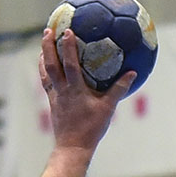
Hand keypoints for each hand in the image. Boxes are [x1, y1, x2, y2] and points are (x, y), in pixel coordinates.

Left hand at [39, 28, 135, 150]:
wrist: (73, 147)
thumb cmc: (92, 129)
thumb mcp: (108, 108)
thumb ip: (119, 89)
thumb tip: (132, 73)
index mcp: (75, 89)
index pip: (70, 63)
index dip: (68, 47)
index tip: (67, 31)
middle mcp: (62, 90)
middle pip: (51, 64)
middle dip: (48, 46)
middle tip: (48, 30)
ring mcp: (55, 96)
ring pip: (45, 72)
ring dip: (43, 56)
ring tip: (43, 44)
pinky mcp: (52, 102)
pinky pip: (46, 82)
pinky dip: (45, 71)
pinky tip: (45, 66)